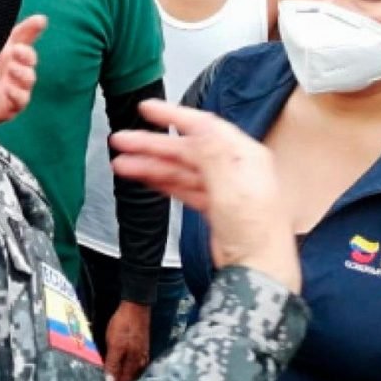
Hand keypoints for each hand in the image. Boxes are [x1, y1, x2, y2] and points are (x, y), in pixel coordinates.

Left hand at [0, 15, 46, 126]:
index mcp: (8, 51)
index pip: (23, 36)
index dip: (32, 27)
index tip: (39, 21)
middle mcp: (14, 68)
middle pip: (29, 58)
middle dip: (27, 54)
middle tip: (16, 50)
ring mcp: (14, 86)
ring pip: (28, 79)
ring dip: (23, 73)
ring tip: (12, 68)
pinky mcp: (9, 105)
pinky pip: (20, 100)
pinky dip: (17, 93)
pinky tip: (9, 88)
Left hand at [104, 301, 149, 380]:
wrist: (136, 306)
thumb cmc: (124, 325)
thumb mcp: (115, 344)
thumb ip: (113, 364)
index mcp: (134, 363)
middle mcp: (140, 361)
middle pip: (128, 380)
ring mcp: (141, 354)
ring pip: (130, 372)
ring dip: (121, 380)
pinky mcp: (140, 347)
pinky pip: (132, 364)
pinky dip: (124, 370)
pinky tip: (119, 369)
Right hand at [110, 100, 300, 292]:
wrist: (257, 271)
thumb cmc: (257, 233)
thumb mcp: (232, 187)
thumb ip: (212, 154)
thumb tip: (197, 126)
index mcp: (243, 156)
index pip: (204, 126)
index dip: (173, 115)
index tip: (148, 109)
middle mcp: (233, 168)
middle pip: (186, 148)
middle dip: (152, 144)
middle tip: (123, 141)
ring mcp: (222, 188)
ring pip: (180, 169)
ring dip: (151, 164)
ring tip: (122, 163)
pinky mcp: (213, 207)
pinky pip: (182, 187)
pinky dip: (162, 181)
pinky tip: (145, 177)